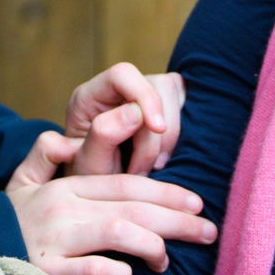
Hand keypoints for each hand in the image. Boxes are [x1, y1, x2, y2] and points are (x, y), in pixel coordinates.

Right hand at [3, 129, 215, 274]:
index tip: (197, 203)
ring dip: (151, 245)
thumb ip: (41, 156)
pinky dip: (111, 271)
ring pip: (117, 232)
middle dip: (177, 219)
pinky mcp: (45, 274)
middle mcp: (64, 210)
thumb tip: (63, 139)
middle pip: (133, 208)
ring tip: (167, 261)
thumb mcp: (19, 184)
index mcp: (66, 188)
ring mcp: (54, 241)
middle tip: (209, 232)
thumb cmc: (4, 225)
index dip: (166, 192)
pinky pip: (86, 270)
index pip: (127, 185)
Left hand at [63, 62, 186, 174]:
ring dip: (169, 138)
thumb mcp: (88, 165)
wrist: (102, 199)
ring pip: (175, 96)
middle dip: (156, 133)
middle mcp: (117, 91)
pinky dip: (180, 137)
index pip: (123, 74)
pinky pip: (185, 109)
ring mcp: (142, 98)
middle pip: (155, 85)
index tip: (157, 128)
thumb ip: (103, 135)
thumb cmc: (90, 182)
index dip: (145, 96)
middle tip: (143, 169)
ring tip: (151, 169)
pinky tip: (162, 160)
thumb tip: (135, 111)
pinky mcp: (164, 110)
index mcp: (90, 97)